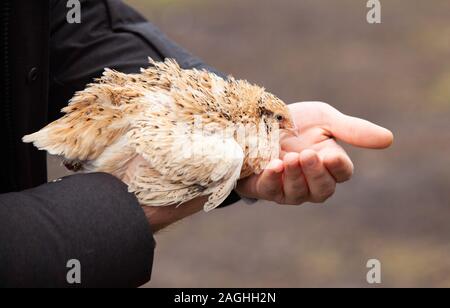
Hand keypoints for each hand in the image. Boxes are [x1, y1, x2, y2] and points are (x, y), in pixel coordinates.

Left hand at [236, 101, 392, 204]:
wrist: (256, 120)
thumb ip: (352, 130)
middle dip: (315, 173)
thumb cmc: (294, 122)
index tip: (330, 155)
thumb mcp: (323, 119)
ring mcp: (288, 187)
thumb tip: (389, 139)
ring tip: (289, 158)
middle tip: (306, 154)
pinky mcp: (265, 187)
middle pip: (323, 190)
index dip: (338, 167)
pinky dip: (273, 180)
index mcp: (329, 163)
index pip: (342, 173)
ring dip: (294, 177)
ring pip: (298, 194)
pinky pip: (271, 191)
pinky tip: (273, 166)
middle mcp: (311, 181)